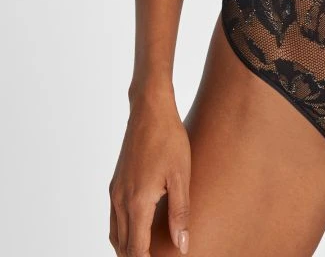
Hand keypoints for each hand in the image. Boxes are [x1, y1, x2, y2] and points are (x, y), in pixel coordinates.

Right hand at [109, 93, 190, 255]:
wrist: (149, 110)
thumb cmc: (169, 139)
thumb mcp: (181, 176)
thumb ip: (180, 214)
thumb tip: (182, 245)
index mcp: (137, 202)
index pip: (136, 250)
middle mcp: (120, 200)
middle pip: (123, 246)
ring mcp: (115, 191)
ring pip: (115, 234)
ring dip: (127, 249)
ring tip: (146, 253)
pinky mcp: (115, 183)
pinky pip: (113, 219)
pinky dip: (122, 233)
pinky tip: (136, 231)